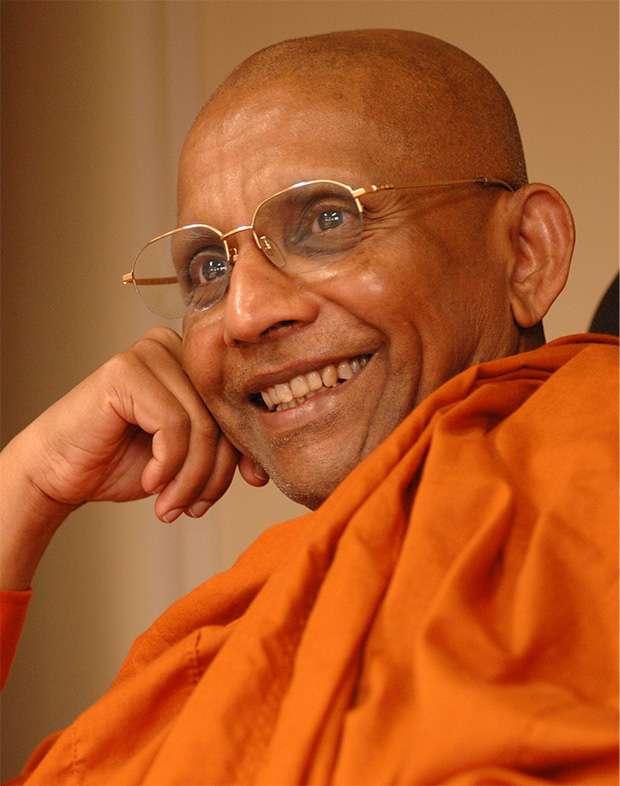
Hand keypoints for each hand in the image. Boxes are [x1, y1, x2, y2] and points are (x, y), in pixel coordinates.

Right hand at [11, 326, 265, 523]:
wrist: (59, 473)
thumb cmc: (121, 462)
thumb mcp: (188, 457)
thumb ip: (223, 450)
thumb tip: (262, 470)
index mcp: (194, 362)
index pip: (239, 407)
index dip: (246, 450)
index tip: (251, 483)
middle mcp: (175, 348)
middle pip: (223, 417)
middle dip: (215, 473)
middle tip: (192, 508)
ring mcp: (150, 354)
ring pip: (202, 426)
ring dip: (190, 479)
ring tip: (170, 505)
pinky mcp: (126, 371)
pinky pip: (173, 426)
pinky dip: (167, 465)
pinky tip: (150, 482)